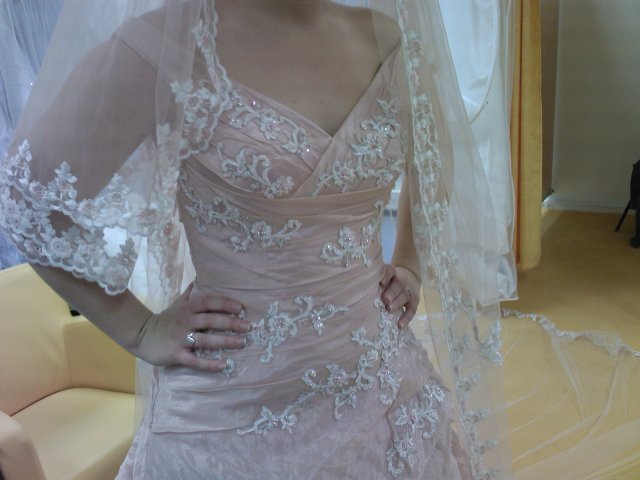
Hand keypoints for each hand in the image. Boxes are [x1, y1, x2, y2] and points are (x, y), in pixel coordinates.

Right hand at [130, 284, 250, 371]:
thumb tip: (200, 277)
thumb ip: (190, 293)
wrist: (141, 336)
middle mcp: (185, 322)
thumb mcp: (177, 303)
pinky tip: (224, 365)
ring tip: (242, 343)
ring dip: (225, 342)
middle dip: (231, 323)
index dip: (223, 304)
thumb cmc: (165, 320)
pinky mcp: (176, 355)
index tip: (239, 308)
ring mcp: (181, 339)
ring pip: (206, 341)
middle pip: (210, 321)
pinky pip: (195, 361)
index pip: (207, 303)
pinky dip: (210, 364)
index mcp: (188, 309)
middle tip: (248, 326)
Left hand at [379, 264, 419, 328]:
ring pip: (405, 296)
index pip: (390, 271)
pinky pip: (412, 310)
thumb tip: (360, 291)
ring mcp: (409, 291)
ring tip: (389, 309)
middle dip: (392, 292)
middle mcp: (402, 280)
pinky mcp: (415, 301)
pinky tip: (399, 325)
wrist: (410, 277)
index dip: (386, 276)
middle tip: (385, 299)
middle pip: (399, 284)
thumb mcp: (386, 277)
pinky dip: (406, 318)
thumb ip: (376, 282)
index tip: (380, 282)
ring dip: (397, 303)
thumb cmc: (391, 280)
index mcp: (393, 273)